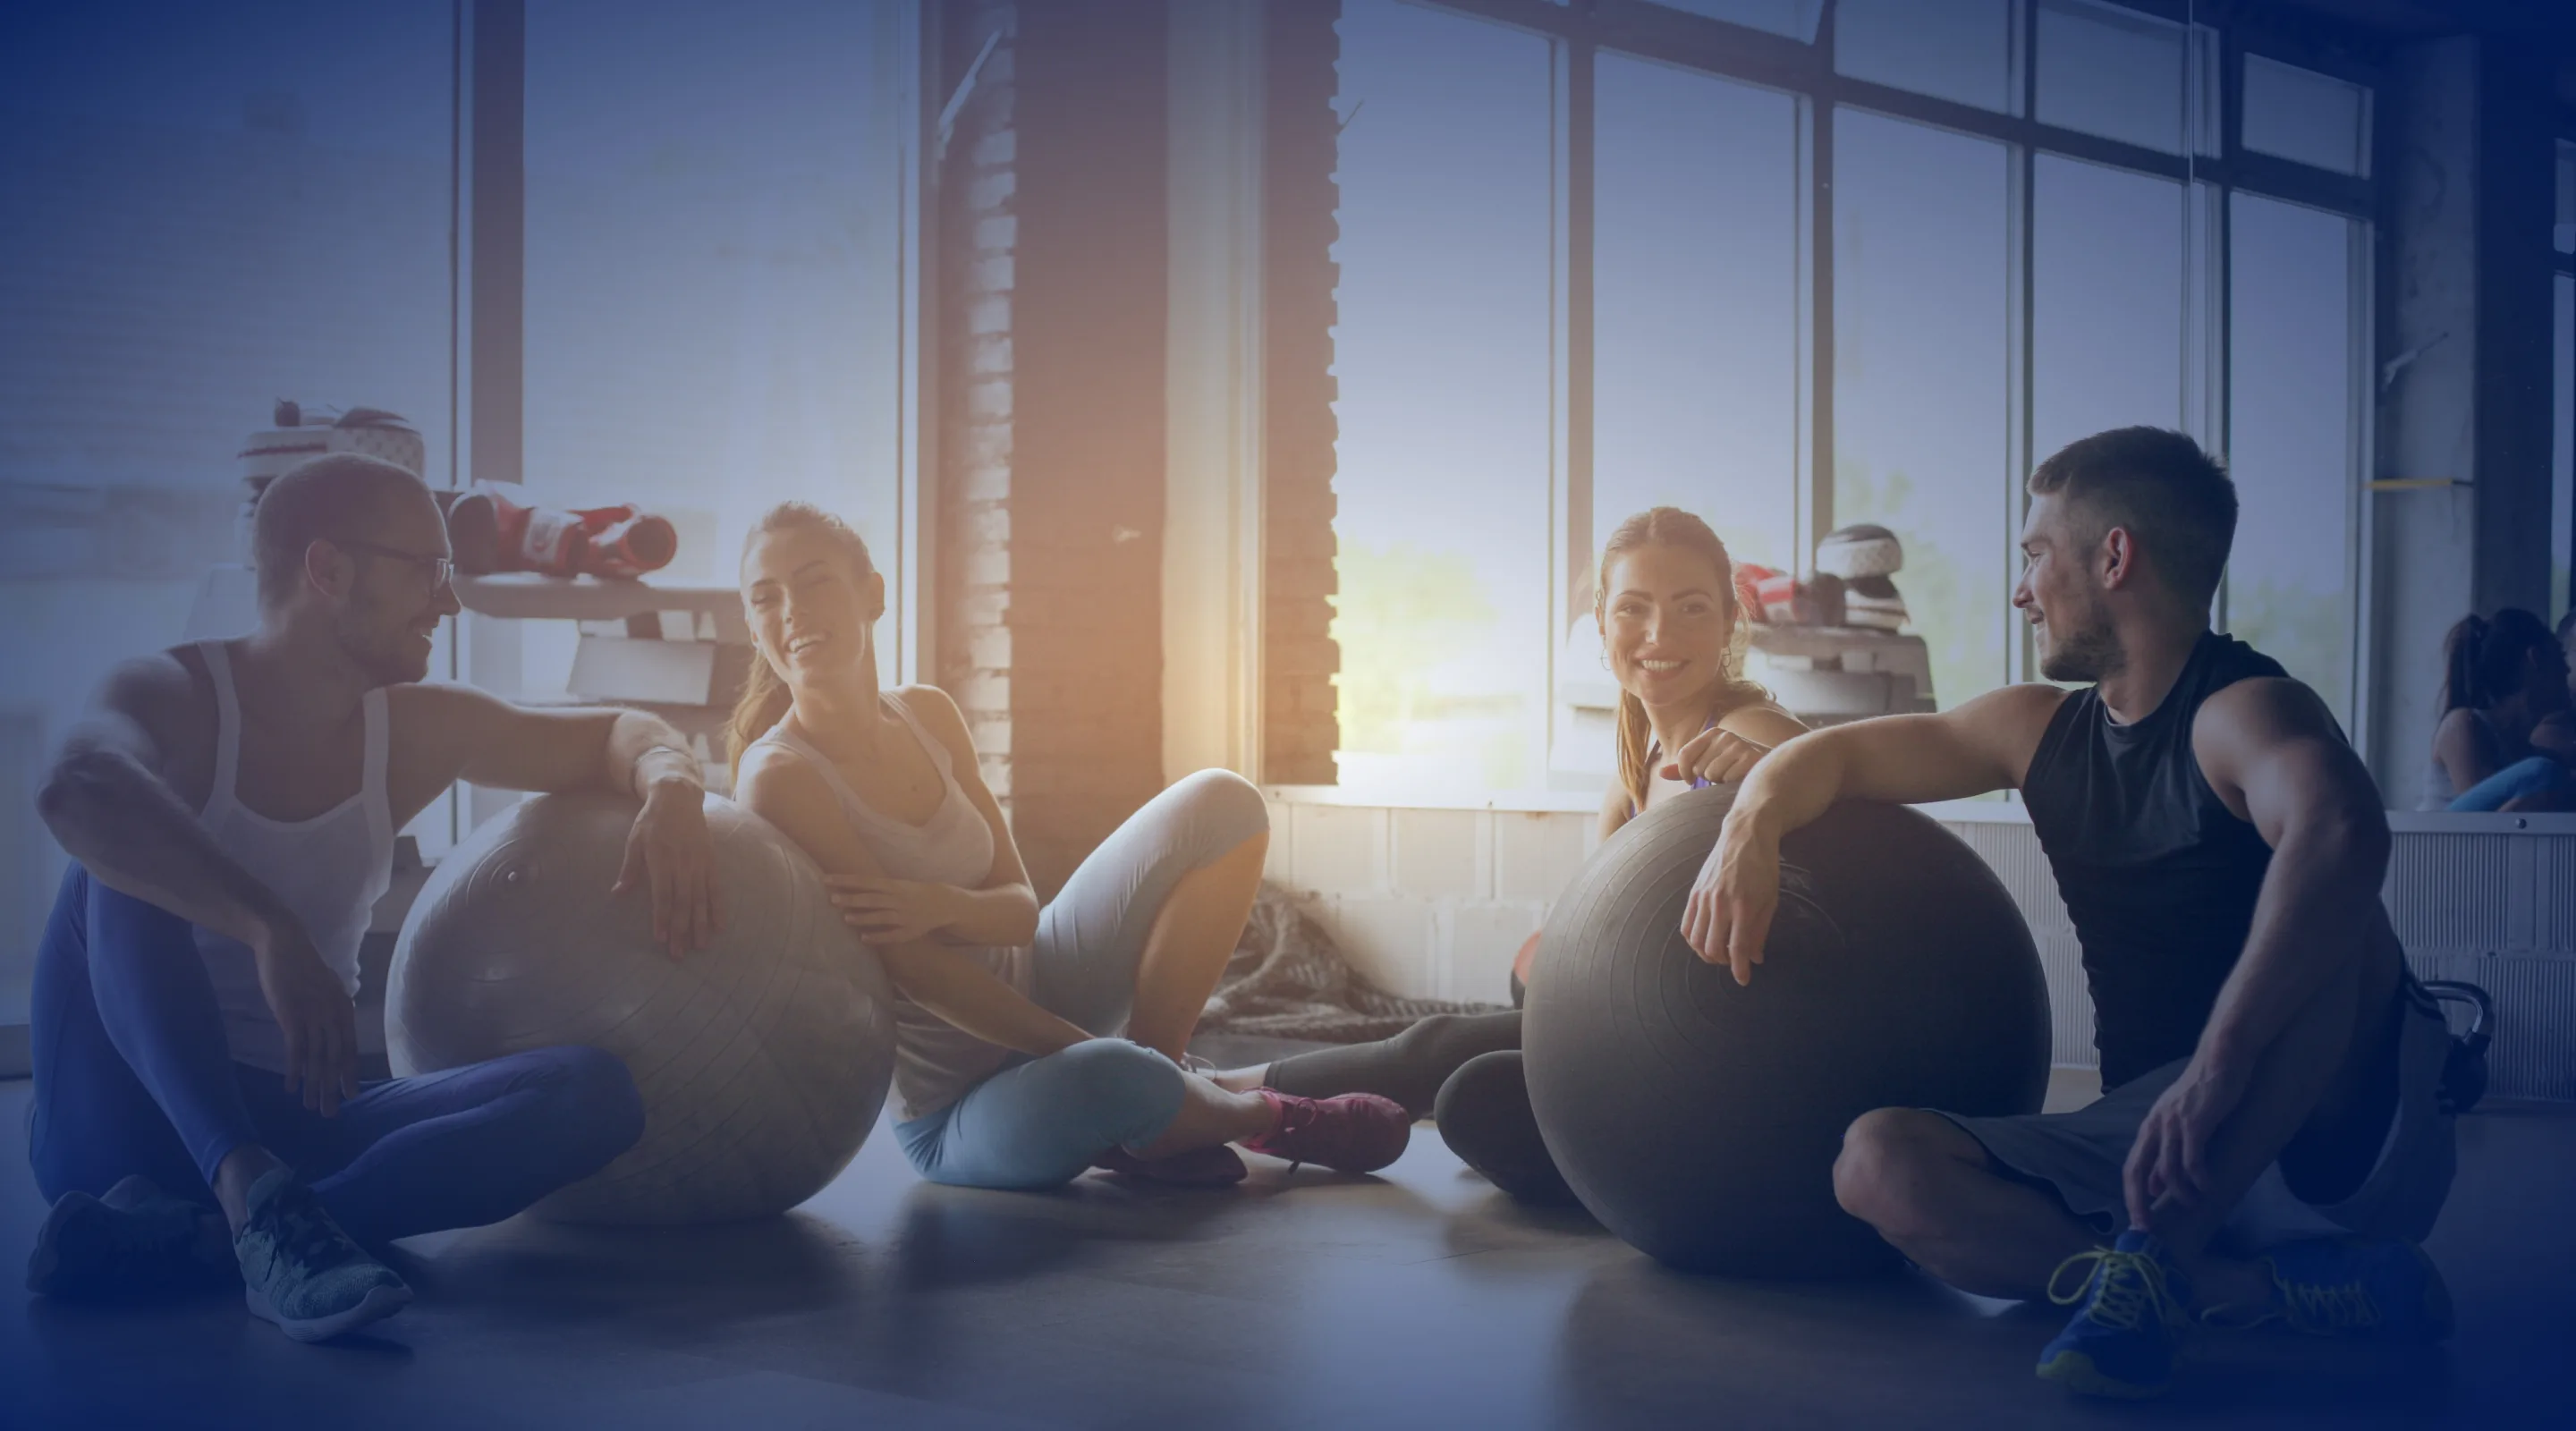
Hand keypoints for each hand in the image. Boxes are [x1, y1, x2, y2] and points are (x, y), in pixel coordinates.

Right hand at [252, 923, 357, 1115]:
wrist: (283, 943)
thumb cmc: (301, 967)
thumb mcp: (323, 989)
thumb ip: (328, 1011)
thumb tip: (328, 1030)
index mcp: (343, 1009)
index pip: (350, 1049)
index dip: (349, 1074)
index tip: (351, 1096)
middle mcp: (333, 1015)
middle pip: (336, 1059)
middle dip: (333, 1088)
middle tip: (331, 1113)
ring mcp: (314, 1016)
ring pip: (317, 1059)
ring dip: (314, 1085)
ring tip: (311, 1107)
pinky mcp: (292, 1016)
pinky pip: (297, 1050)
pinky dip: (295, 1071)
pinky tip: (292, 1088)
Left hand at [615, 785, 721, 957]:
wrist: (679, 797)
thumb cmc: (652, 820)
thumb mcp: (635, 841)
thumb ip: (630, 869)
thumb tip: (618, 893)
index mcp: (661, 860)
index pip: (662, 896)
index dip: (662, 918)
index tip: (661, 939)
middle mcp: (682, 865)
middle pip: (682, 903)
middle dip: (680, 930)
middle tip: (679, 953)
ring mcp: (699, 864)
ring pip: (700, 900)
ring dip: (700, 925)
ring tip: (701, 946)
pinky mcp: (710, 862)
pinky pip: (716, 888)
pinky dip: (718, 908)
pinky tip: (719, 925)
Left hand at [824, 875, 960, 945]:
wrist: (942, 903)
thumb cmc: (912, 893)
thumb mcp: (896, 885)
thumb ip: (874, 888)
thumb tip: (846, 886)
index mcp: (892, 886)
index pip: (864, 881)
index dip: (845, 881)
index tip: (826, 880)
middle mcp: (897, 899)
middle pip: (871, 899)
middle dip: (852, 899)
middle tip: (832, 899)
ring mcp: (903, 916)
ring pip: (881, 916)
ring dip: (863, 917)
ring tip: (845, 918)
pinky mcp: (909, 931)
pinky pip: (891, 935)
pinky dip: (877, 937)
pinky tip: (863, 939)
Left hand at [1663, 726, 1772, 786]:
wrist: (1772, 769)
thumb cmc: (1734, 767)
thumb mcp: (1709, 762)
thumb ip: (1685, 767)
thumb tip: (1660, 773)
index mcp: (1713, 734)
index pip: (1684, 755)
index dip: (1684, 771)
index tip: (1691, 779)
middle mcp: (1725, 735)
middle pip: (1698, 767)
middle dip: (1708, 777)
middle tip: (1725, 773)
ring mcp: (1738, 745)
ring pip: (1712, 775)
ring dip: (1721, 781)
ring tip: (1734, 775)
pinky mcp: (1750, 757)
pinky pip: (1727, 779)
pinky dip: (1732, 784)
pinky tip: (1743, 778)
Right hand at [1680, 815, 1778, 983]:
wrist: (1744, 835)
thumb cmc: (1763, 867)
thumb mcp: (1770, 899)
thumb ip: (1761, 930)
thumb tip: (1755, 957)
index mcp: (1744, 906)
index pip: (1737, 948)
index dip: (1739, 969)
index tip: (1743, 980)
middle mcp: (1721, 903)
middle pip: (1713, 948)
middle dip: (1723, 962)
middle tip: (1733, 962)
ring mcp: (1704, 897)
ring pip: (1696, 940)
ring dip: (1706, 953)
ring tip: (1719, 953)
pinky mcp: (1694, 892)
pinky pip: (1686, 925)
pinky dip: (1693, 939)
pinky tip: (1704, 940)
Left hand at [2122, 1052, 2251, 1231]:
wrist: (2222, 1060)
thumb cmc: (2205, 1091)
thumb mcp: (2179, 1121)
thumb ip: (2165, 1151)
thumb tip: (2155, 1184)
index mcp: (2150, 1127)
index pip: (2132, 1166)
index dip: (2131, 1195)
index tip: (2138, 1220)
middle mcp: (2155, 1126)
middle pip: (2138, 1170)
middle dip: (2139, 1202)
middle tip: (2149, 1226)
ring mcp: (2173, 1124)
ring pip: (2169, 1169)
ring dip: (2181, 1193)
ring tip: (2194, 1204)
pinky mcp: (2195, 1122)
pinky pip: (2192, 1159)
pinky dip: (2199, 1179)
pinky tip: (2208, 1188)